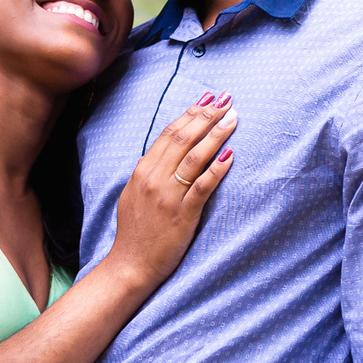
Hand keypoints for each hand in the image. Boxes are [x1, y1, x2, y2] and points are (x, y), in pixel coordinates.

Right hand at [106, 95, 236, 293]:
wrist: (130, 265)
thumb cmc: (135, 231)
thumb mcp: (134, 193)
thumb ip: (149, 171)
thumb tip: (166, 150)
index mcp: (143, 171)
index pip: (169, 134)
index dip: (190, 113)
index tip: (207, 98)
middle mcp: (154, 179)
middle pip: (183, 139)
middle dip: (207, 116)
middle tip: (226, 100)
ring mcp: (168, 196)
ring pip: (194, 157)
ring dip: (215, 135)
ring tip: (232, 119)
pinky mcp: (182, 215)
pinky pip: (202, 187)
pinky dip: (217, 169)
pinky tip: (230, 155)